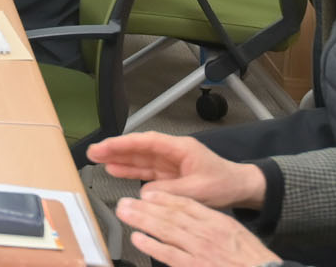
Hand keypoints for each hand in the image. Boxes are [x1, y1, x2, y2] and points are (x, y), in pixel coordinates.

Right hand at [87, 132, 265, 208]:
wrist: (241, 188)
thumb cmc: (225, 183)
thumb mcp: (200, 190)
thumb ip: (172, 191)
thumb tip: (146, 193)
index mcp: (180, 148)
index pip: (146, 142)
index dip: (124, 144)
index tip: (106, 146)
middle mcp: (172, 152)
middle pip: (139, 148)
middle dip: (116, 149)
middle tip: (93, 151)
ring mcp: (170, 163)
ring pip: (140, 159)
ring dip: (120, 159)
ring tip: (98, 159)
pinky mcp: (170, 175)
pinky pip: (146, 171)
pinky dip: (131, 171)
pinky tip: (116, 171)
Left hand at [117, 189, 279, 266]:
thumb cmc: (252, 260)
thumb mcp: (235, 235)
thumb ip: (212, 224)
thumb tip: (189, 215)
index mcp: (218, 222)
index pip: (186, 204)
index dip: (163, 197)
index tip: (146, 192)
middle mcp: (206, 233)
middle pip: (170, 214)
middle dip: (145, 206)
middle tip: (124, 201)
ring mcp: (199, 250)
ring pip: (165, 230)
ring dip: (142, 220)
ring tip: (124, 213)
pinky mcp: (194, 266)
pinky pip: (168, 254)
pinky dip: (151, 245)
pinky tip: (137, 238)